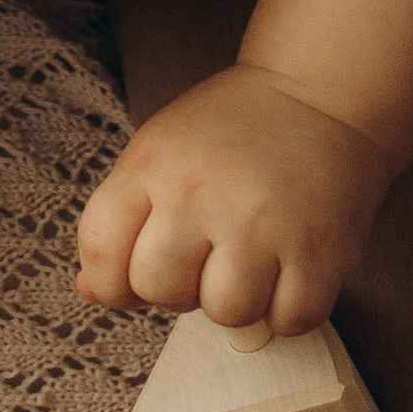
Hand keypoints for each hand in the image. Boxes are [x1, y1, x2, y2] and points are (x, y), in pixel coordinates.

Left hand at [76, 60, 391, 340]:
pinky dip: (289, 309)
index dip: (112, 281)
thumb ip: (120, 220)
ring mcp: (263, 221)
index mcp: (154, 165)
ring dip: (238, 302)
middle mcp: (202, 192)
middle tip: (209, 255)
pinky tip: (290, 270)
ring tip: (252, 262)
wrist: (317, 91)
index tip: (141, 270)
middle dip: (180, 288)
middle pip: (161, 289)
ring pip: (227, 312)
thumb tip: (92, 291)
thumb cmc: (232, 129)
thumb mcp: (159, 151)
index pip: (101, 251)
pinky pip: (290, 320)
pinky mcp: (320, 246)